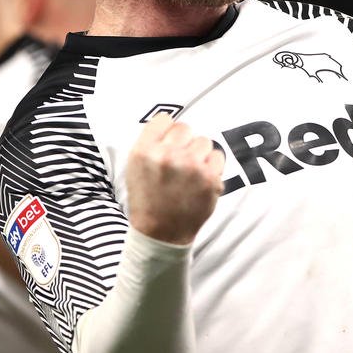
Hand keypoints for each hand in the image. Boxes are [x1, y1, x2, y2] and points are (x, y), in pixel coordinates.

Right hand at [125, 113, 223, 244]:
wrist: (161, 233)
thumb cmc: (148, 198)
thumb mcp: (134, 167)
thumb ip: (151, 142)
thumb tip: (171, 121)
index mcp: (144, 151)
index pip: (164, 119)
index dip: (167, 131)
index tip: (167, 144)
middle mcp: (167, 155)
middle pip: (185, 128)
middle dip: (183, 143)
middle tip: (179, 161)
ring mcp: (191, 166)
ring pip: (204, 141)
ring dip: (199, 154)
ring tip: (190, 172)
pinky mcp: (210, 178)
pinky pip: (218, 156)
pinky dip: (212, 166)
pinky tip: (201, 180)